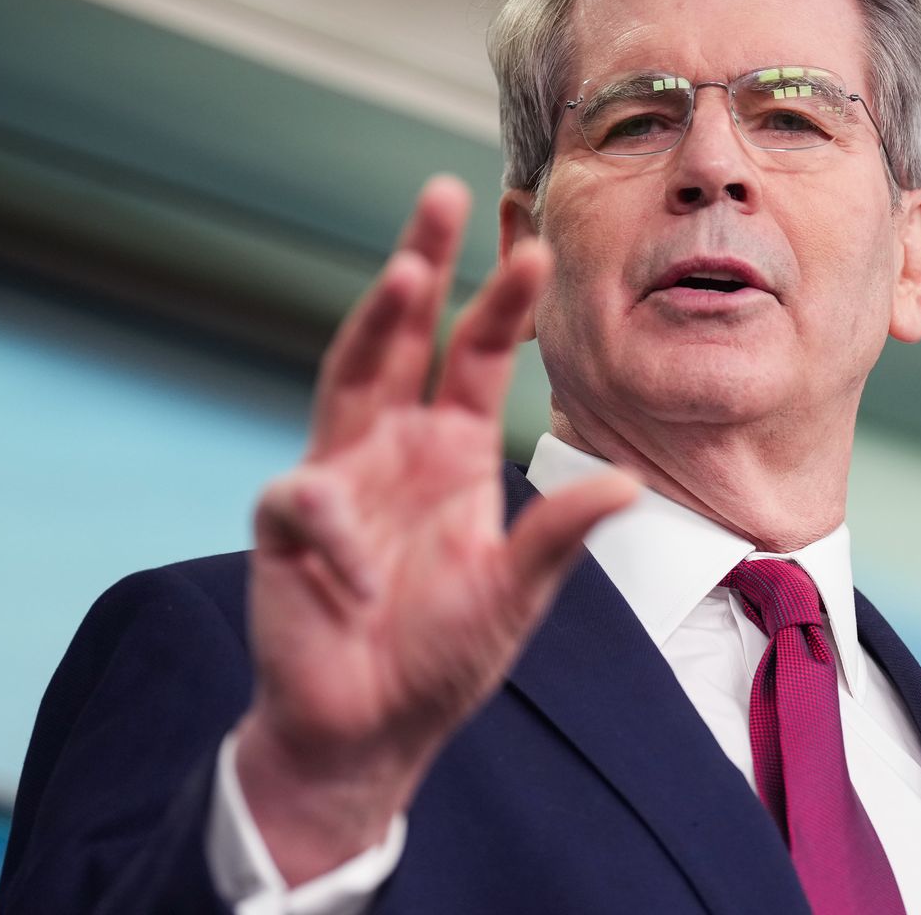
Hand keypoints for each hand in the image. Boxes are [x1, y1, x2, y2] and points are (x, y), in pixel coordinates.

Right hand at [233, 177, 636, 882]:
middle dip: (421, 261)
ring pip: (346, 374)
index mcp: (453, 450)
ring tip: (403, 271)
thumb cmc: (441, 655)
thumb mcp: (515, 592)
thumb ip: (558, 537)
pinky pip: (308, 504)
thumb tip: (631, 483)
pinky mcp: (289, 524)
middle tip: (445, 193)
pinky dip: (334, 532)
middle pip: (402, 333)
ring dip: (371, 322)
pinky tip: (360, 578)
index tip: (536, 249)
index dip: (501, 304)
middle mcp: (395, 443)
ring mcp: (338, 475)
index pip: (477, 356)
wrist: (367, 727)